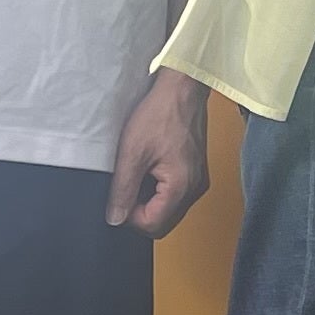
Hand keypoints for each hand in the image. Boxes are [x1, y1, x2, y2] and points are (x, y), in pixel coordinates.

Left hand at [107, 69, 210, 237]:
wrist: (182, 89)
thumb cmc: (161, 113)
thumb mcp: (132, 153)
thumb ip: (123, 190)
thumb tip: (115, 218)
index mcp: (181, 187)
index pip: (153, 225)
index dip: (130, 217)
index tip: (120, 195)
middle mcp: (195, 188)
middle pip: (163, 222)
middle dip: (141, 212)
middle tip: (127, 187)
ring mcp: (198, 180)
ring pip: (169, 210)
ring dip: (150, 200)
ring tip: (138, 173)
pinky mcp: (196, 172)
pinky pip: (176, 194)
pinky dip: (159, 189)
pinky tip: (150, 168)